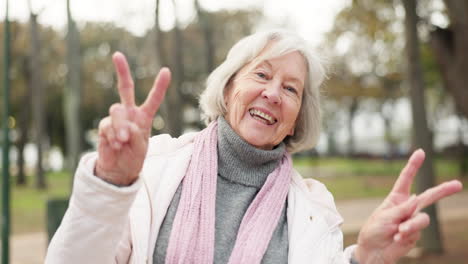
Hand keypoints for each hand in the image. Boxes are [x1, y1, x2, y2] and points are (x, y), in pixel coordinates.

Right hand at [95, 52, 170, 185]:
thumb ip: (134, 135)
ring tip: (123, 142)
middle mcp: (129, 113)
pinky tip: (116, 146)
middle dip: (121, 70)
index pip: (153, 98)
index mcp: (144, 116)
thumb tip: (123, 126)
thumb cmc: (134, 157)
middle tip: (117, 54)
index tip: (166, 70)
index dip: (159, 85)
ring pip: (116, 111)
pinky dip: (112, 136)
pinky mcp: (104, 126)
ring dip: (120, 127)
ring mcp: (116, 118)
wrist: (118, 170)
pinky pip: (107, 125)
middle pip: (125, 87)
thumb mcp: (141, 147)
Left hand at [354, 149, 462, 263]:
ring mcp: (413, 221)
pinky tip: (397, 238)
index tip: (420, 152)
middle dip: (442, 190)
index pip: (405, 180)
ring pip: (423, 218)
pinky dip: (406, 235)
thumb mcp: (383, 216)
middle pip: (428, 196)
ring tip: (399, 231)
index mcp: (396, 199)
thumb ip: (401, 209)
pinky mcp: (415, 234)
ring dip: (411, 225)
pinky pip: (417, 232)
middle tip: (458, 185)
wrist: (373, 251)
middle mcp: (407, 208)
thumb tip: (417, 200)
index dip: (413, 166)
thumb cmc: (374, 231)